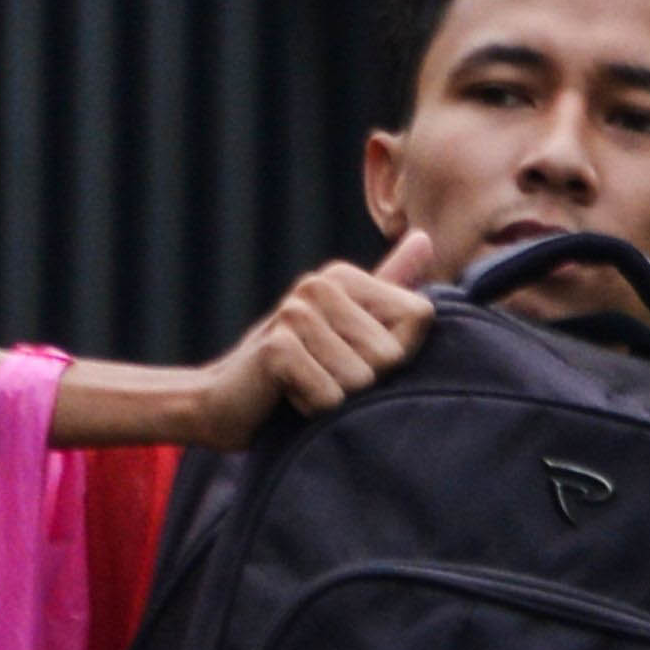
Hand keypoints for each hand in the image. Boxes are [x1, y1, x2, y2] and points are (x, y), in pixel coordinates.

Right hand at [186, 231, 436, 444]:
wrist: (223, 404)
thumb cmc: (295, 374)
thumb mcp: (346, 329)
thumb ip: (388, 287)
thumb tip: (426, 237)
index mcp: (343, 277)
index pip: (420, 316)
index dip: (398, 355)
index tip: (355, 358)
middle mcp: (320, 285)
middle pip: (393, 355)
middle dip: (366, 384)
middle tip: (323, 378)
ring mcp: (295, 312)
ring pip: (362, 381)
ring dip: (337, 401)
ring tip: (305, 387)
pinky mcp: (277, 347)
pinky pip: (330, 398)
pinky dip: (314, 411)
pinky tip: (286, 397)